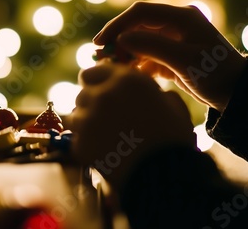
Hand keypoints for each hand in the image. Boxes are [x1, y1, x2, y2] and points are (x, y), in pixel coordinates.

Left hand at [70, 62, 195, 189]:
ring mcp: (87, 119)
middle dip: (91, 103)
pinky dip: (84, 144)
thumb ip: (157, 93)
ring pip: (74, 115)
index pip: (92, 72)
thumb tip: (154, 93)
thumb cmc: (172, 138)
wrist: (162, 175)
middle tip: (104, 117)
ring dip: (84, 123)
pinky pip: (75, 139)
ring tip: (102, 136)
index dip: (96, 81)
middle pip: (82, 93)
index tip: (100, 89)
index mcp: (124, 80)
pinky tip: (100, 152)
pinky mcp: (79, 143)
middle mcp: (101, 95)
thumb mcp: (173, 106)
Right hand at [93, 2, 246, 111]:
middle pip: (136, 27)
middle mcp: (175, 24)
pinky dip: (135, 64)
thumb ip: (152, 47)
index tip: (100, 42)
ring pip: (138, 42)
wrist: (236, 95)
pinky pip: (146, 55)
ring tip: (112, 69)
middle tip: (101, 59)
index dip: (117, 25)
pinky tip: (129, 75)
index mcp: (181, 17)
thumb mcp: (185, 61)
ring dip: (125, 55)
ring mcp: (172, 39)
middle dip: (118, 42)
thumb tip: (120, 40)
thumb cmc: (215, 75)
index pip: (140, 13)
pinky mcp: (170, 55)